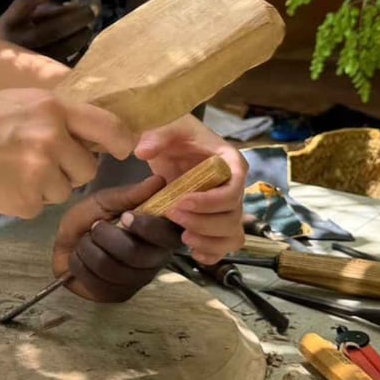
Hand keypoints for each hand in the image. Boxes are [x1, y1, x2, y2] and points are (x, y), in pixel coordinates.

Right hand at [0, 0, 95, 61]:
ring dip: (82, 34)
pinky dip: (80, 50)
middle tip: (93, 9)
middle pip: (54, 27)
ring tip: (89, 27)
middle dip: (78, 16)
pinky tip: (83, 43)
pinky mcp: (41, 78)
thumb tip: (74, 8)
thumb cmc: (16, 38)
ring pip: (64, 46)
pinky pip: (68, 61)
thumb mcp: (21, 19)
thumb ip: (43, 10)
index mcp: (8, 21)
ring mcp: (29, 62)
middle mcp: (17, 42)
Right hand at [0, 88, 134, 218]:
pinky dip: (20, 202)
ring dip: (43, 188)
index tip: (119, 150)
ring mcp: (41, 171)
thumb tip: (80, 136)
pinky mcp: (25, 200)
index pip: (110, 127)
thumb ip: (51, 115)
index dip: (120, 143)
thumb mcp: (15, 101)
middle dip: (69, 172)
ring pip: (63, 191)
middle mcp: (54, 137)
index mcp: (53, 107)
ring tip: (6, 172)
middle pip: (87, 169)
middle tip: (35, 164)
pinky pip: (37, 208)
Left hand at [52, 175, 182, 301]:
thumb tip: (159, 181)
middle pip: (132, 252)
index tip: (124, 216)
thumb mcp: (107, 200)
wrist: (66, 242)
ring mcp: (136, 281)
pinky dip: (79, 265)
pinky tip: (80, 259)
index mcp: (159, 234)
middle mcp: (154, 260)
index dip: (144, 226)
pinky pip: (95, 282)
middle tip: (95, 227)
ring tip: (85, 242)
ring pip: (110, 267)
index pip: (165, 235)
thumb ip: (132, 194)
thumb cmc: (91, 218)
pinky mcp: (117, 295)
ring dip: (87, 249)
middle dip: (104, 235)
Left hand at [134, 113, 245, 263]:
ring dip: (210, 241)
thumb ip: (157, 136)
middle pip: (233, 216)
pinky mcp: (217, 220)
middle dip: (203, 222)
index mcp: (231, 163)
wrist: (173, 144)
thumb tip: (144, 152)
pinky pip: (225, 244)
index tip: (181, 202)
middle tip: (172, 215)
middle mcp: (235, 186)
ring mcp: (227, 207)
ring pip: (232, 234)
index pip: (233, 189)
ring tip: (183, 237)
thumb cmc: (176, 134)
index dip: (210, 202)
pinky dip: (213, 252)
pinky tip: (193, 252)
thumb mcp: (167, 127)